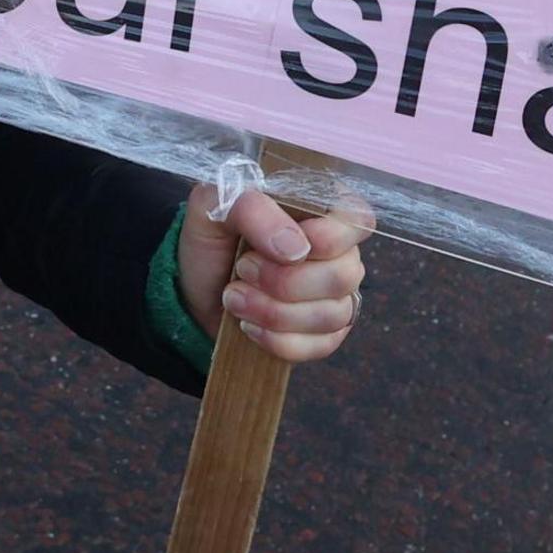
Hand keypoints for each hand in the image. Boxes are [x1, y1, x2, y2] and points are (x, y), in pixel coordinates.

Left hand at [174, 182, 373, 366]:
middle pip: (344, 275)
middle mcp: (340, 252)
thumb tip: (296, 248)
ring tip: (234, 298)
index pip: (358, 220)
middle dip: (285, 282)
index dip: (327, 238)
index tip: (283, 248)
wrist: (194, 287)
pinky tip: (249, 326)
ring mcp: (336, 296)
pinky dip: (279, 340)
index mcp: (324, 209)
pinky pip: (322, 346)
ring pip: (334, 315)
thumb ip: (252, 209)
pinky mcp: (326, 334)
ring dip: (275, 312)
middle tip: (242, 270)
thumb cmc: (212, 237)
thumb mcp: (215, 206)